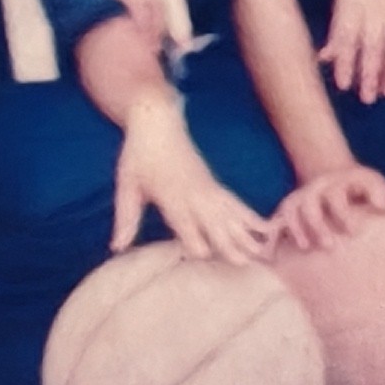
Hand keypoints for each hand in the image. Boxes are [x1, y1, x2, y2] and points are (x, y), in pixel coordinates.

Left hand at [114, 95, 269, 260]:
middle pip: (214, 221)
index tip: (203, 258)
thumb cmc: (138, 154)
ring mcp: (208, 188)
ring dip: (246, 233)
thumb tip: (117, 248)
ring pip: (230, 214)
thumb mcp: (127, 185)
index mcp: (170, 194)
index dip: (194, 240)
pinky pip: (236, 203)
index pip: (185, 222)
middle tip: (245, 264)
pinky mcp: (215, 185)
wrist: (157, 120)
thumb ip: (126, 218)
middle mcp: (194, 193)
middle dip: (229, 242)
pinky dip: (251, 216)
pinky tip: (266, 228)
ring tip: (262, 252)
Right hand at [271, 162, 384, 252]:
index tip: (355, 232)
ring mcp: (304, 193)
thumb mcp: (375, 184)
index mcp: (339, 180)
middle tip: (330, 246)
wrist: (340, 179)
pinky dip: (288, 229)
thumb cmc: (363, 190)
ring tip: (307, 247)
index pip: (336, 195)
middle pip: (312, 203)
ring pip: (294, 208)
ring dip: (300, 228)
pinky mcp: (293, 203)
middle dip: (318, 225)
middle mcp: (319, 185)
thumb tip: (382, 206)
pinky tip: (300, 245)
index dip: (344, 214)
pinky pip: (284, 215)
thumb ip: (380, 193)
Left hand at [320, 0, 384, 103]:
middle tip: (366, 98)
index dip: (346, 61)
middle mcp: (375, 8)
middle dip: (369, 73)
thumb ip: (337, 32)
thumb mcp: (343, 0)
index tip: (344, 85)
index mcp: (353, 5)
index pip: (348, 38)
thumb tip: (323, 59)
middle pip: (373, 44)